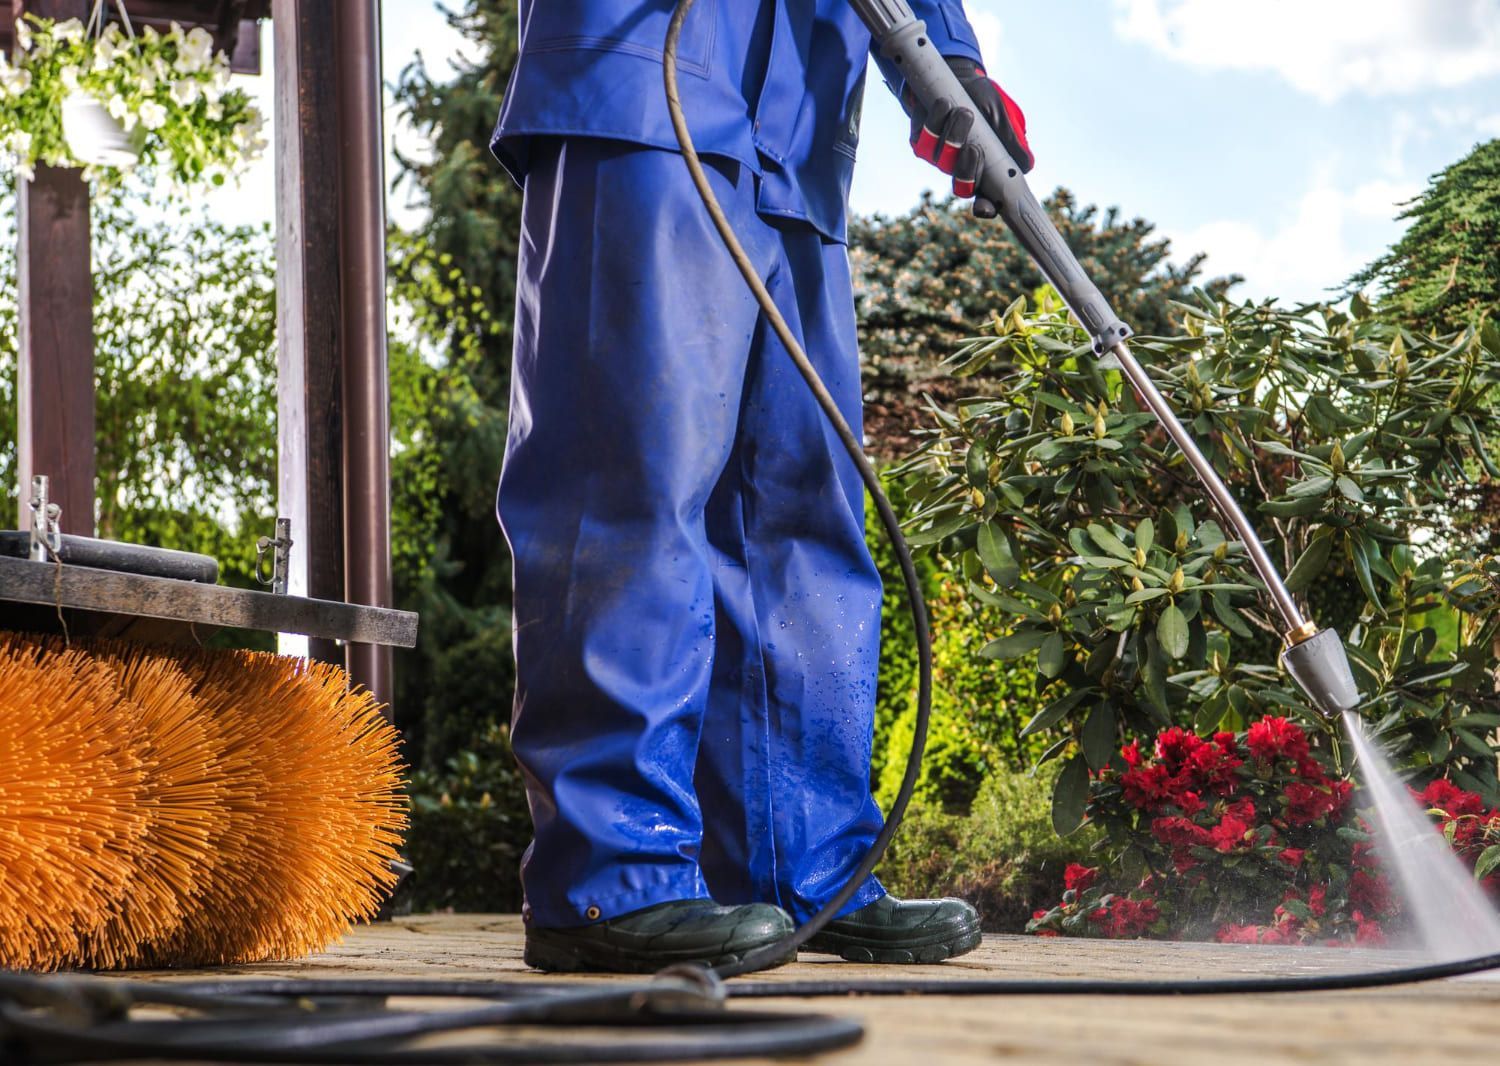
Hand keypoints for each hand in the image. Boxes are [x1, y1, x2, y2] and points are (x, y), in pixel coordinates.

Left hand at [903, 57, 1033, 218]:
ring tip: (965, 111)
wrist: (958, 76)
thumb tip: (1026, 166)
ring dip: (954, 136)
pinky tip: (944, 104)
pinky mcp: (920, 143)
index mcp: (986, 170)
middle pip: (962, 186)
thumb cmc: (984, 100)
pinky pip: (924, 141)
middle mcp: (961, 169)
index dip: (986, 208)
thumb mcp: (1002, 117)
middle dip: (968, 169)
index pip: (986, 200)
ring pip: (943, 162)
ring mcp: (939, 158)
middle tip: (974, 148)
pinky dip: (936, 122)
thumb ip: (1012, 141)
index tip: (986, 208)